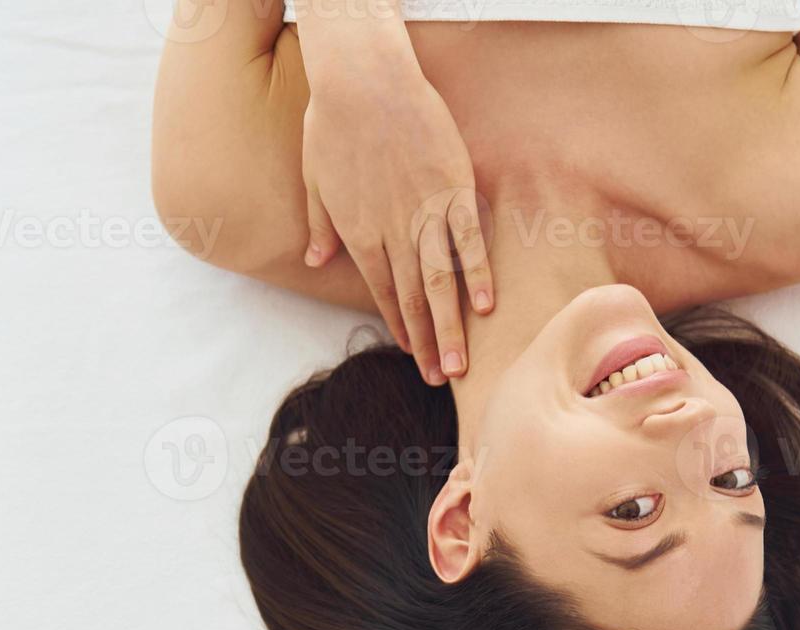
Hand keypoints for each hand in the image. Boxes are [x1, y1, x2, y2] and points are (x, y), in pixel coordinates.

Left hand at [300, 60, 493, 385]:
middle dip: (427, 343)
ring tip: (460, 364)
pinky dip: (478, 274)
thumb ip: (319, 224)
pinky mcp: (453, 189)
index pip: (383, 292)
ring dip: (450, 327)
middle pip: (414, 299)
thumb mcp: (314, 178)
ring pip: (441, 282)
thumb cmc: (332, 122)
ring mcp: (426, 213)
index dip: (399, 327)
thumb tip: (313, 259)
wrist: (364, 80)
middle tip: (441, 380)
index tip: (412, 355)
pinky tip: (486, 307)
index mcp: (359, 233)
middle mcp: (393, 232)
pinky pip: (469, 240)